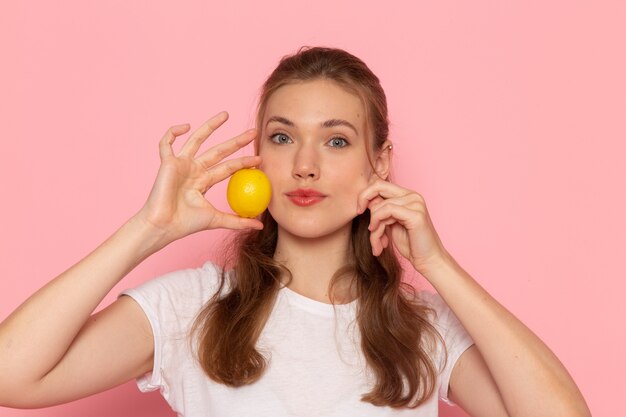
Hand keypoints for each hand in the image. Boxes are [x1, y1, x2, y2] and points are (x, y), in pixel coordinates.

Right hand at [136, 111, 263, 244]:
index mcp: (204, 181)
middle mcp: (194, 169)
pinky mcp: (167, 163)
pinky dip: (173, 132)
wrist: (164, 226)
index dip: (243, 162)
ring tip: (226, 114)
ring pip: (197, 139)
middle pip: (219, 150)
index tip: (259, 159)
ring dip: (211, 126)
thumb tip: (259, 226)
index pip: (228, 167)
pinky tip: (186, 126)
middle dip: (236, 141)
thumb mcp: (217, 220)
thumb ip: (238, 221)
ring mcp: (181, 164)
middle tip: (253, 132)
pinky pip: (167, 142)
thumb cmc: (186, 224)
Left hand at [357, 178, 449, 274]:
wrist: (428, 260)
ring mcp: (415, 203)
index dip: (366, 194)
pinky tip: (381, 241)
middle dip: (363, 199)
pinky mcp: (415, 214)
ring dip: (374, 227)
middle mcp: (413, 195)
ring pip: (380, 205)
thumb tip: (366, 201)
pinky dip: (379, 225)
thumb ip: (381, 210)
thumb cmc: (410, 244)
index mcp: (407, 195)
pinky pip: (387, 211)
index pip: (380, 184)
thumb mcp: (390, 224)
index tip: (359, 210)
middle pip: (378, 185)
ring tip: (378, 243)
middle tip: (358, 213)